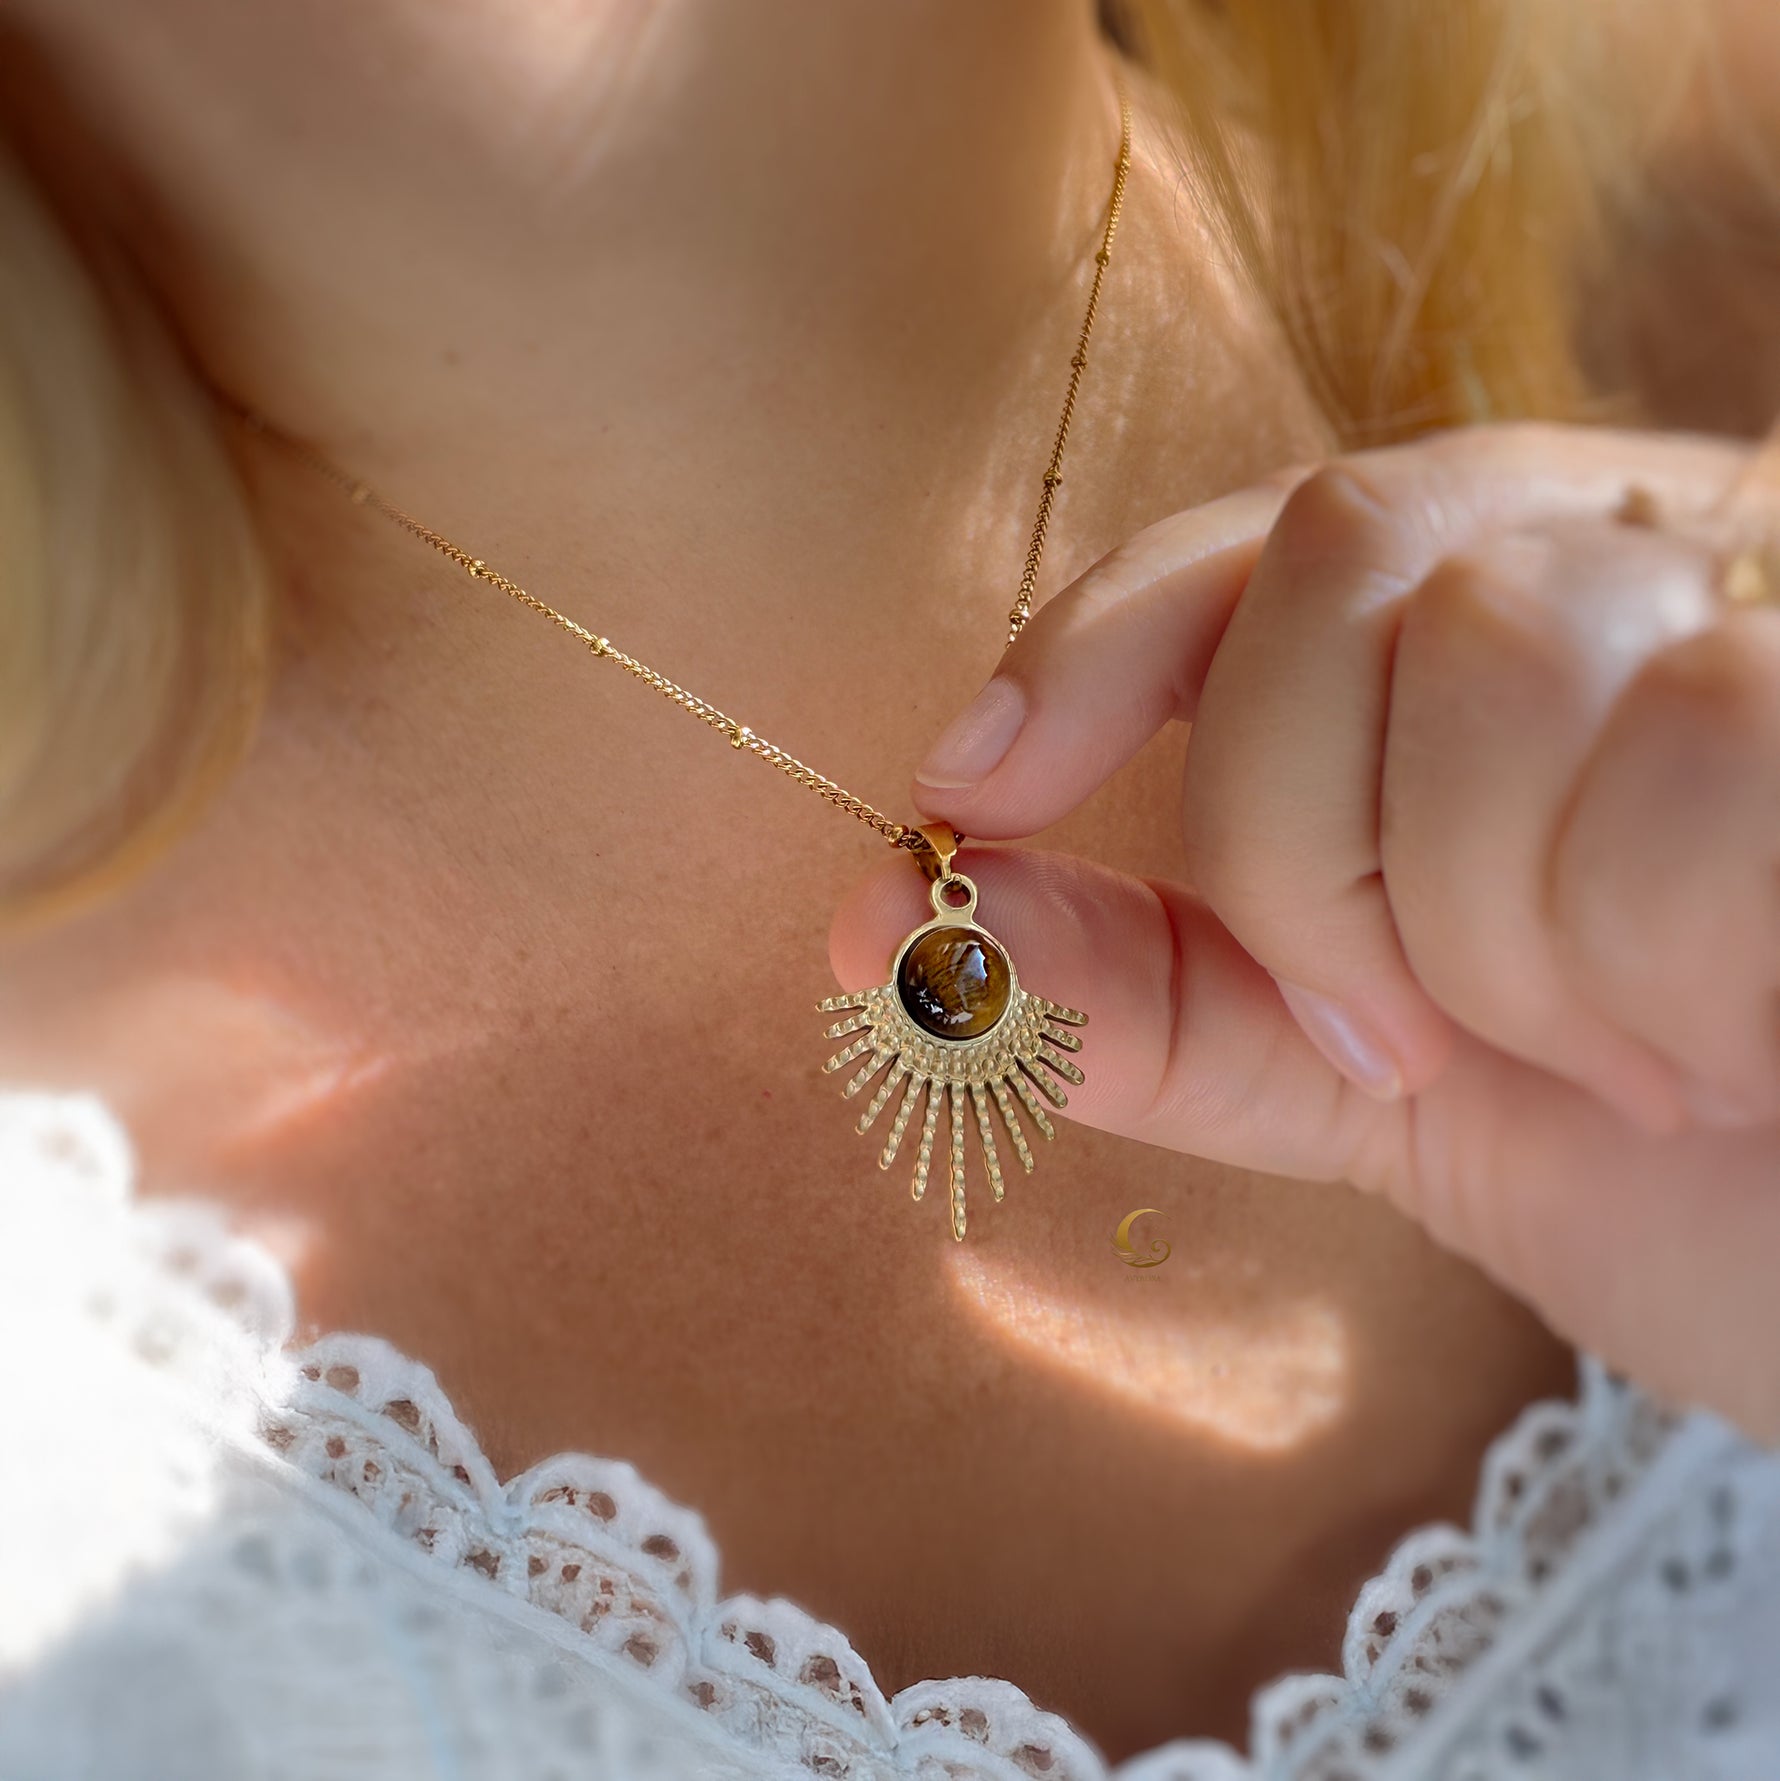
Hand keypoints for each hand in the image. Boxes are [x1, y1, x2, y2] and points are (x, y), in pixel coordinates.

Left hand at [831, 423, 1779, 1440]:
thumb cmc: (1655, 1174)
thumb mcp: (1365, 1082)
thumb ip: (1155, 995)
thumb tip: (883, 935)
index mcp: (1498, 617)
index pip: (1253, 537)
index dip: (1091, 644)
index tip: (963, 790)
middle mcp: (1643, 555)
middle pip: (1334, 560)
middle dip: (1297, 838)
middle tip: (1398, 1032)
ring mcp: (1772, 606)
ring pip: (1492, 649)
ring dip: (1488, 928)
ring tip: (1607, 1055)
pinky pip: (1683, 745)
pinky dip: (1642, 948)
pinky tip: (1718, 1041)